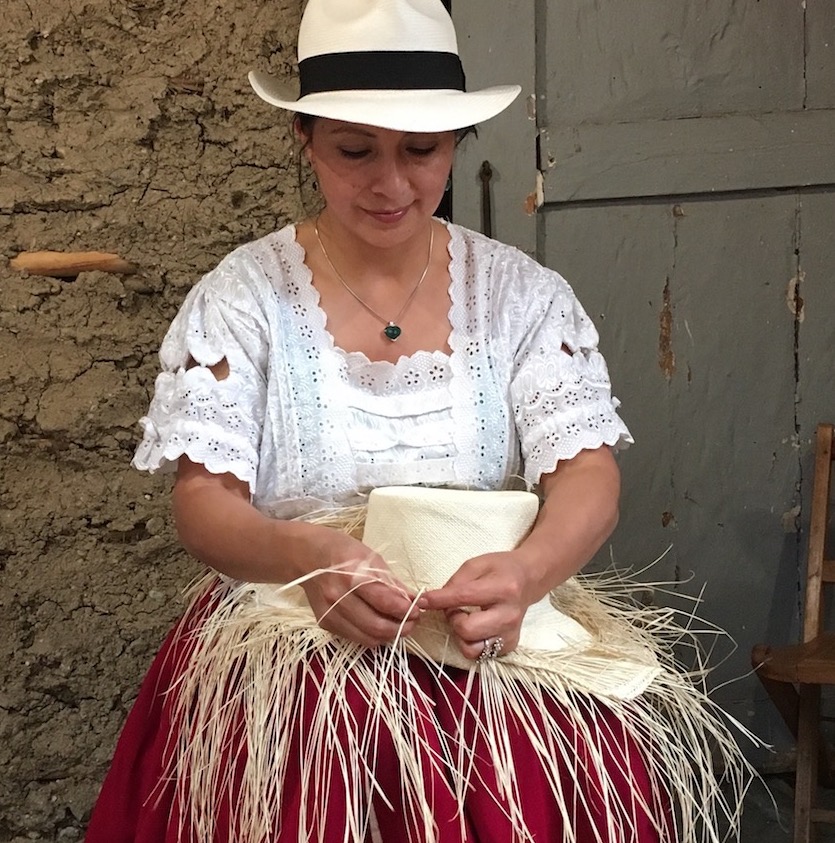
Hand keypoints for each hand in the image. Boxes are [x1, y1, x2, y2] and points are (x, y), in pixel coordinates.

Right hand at [301, 529, 425, 647]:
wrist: (307, 555)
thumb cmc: (343, 551)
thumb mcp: (371, 558)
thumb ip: (392, 582)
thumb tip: (413, 600)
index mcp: (351, 575)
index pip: (385, 601)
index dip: (406, 610)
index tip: (418, 609)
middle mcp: (337, 596)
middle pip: (376, 626)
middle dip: (401, 628)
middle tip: (412, 622)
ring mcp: (329, 612)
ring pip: (367, 637)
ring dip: (388, 636)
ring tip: (400, 626)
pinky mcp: (325, 623)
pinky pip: (354, 637)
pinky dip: (371, 635)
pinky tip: (380, 625)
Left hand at [422, 551, 538, 660]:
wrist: (529, 580)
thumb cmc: (500, 569)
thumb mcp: (476, 565)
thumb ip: (455, 582)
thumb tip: (433, 601)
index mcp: (502, 588)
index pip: (463, 598)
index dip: (438, 600)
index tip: (422, 601)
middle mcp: (509, 614)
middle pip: (467, 630)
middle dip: (454, 620)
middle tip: (455, 609)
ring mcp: (511, 633)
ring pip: (472, 649)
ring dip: (461, 636)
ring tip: (466, 620)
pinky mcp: (510, 645)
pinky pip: (481, 654)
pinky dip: (472, 642)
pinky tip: (476, 628)